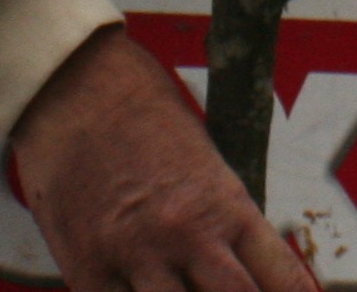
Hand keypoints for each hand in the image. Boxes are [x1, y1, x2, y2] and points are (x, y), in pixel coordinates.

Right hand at [8, 25, 313, 291]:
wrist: (76, 84)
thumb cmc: (140, 111)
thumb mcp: (203, 161)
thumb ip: (221, 220)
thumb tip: (237, 270)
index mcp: (226, 204)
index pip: (280, 276)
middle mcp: (188, 234)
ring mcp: (137, 254)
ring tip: (183, 290)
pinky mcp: (87, 267)